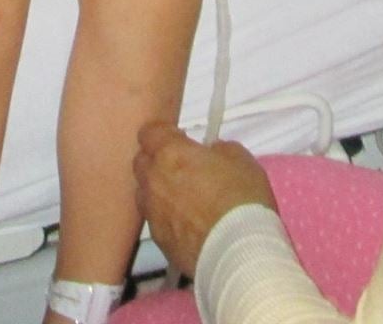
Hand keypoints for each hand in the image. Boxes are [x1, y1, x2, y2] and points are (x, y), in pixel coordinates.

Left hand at [133, 124, 277, 277]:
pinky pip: (155, 220)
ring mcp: (152, 213)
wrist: (236, 250)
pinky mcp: (158, 240)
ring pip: (144, 193)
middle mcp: (153, 180)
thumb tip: (210, 153)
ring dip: (157, 189)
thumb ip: (218, 149)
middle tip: (180, 166)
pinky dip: (166, 216)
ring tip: (181, 197)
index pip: (149, 132)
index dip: (163, 133)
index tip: (180, 138)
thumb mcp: (240, 158)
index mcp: (170, 153)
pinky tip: (186, 223)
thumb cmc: (241, 197)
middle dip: (156, 160)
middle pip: (141, 162)